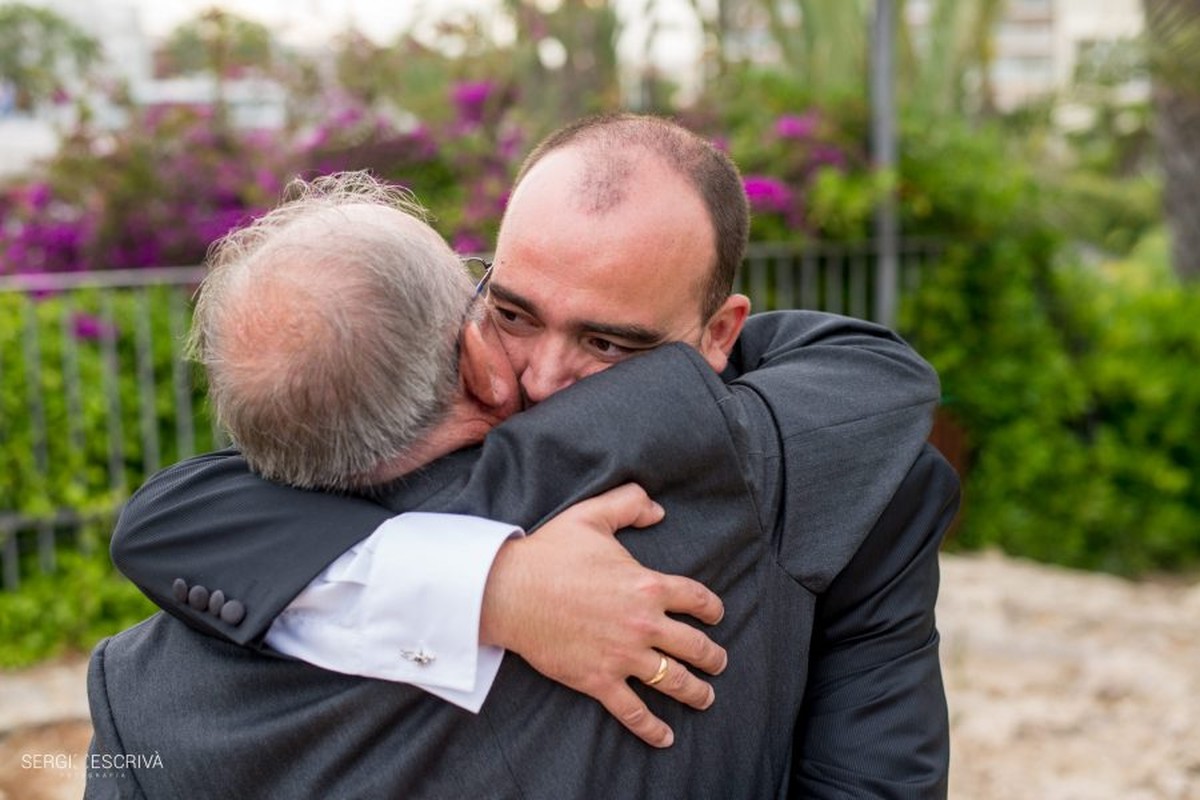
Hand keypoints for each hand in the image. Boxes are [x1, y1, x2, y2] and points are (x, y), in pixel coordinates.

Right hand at [479, 483, 726, 747]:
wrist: (510, 592)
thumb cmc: (549, 553)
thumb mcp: (591, 515)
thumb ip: (629, 504)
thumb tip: (658, 509)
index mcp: (648, 585)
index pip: (696, 599)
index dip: (712, 609)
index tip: (716, 616)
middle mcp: (644, 624)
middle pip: (695, 646)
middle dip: (713, 657)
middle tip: (719, 663)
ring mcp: (623, 655)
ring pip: (673, 680)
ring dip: (696, 692)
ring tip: (705, 697)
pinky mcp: (599, 680)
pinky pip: (634, 710)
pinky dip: (652, 728)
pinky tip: (665, 737)